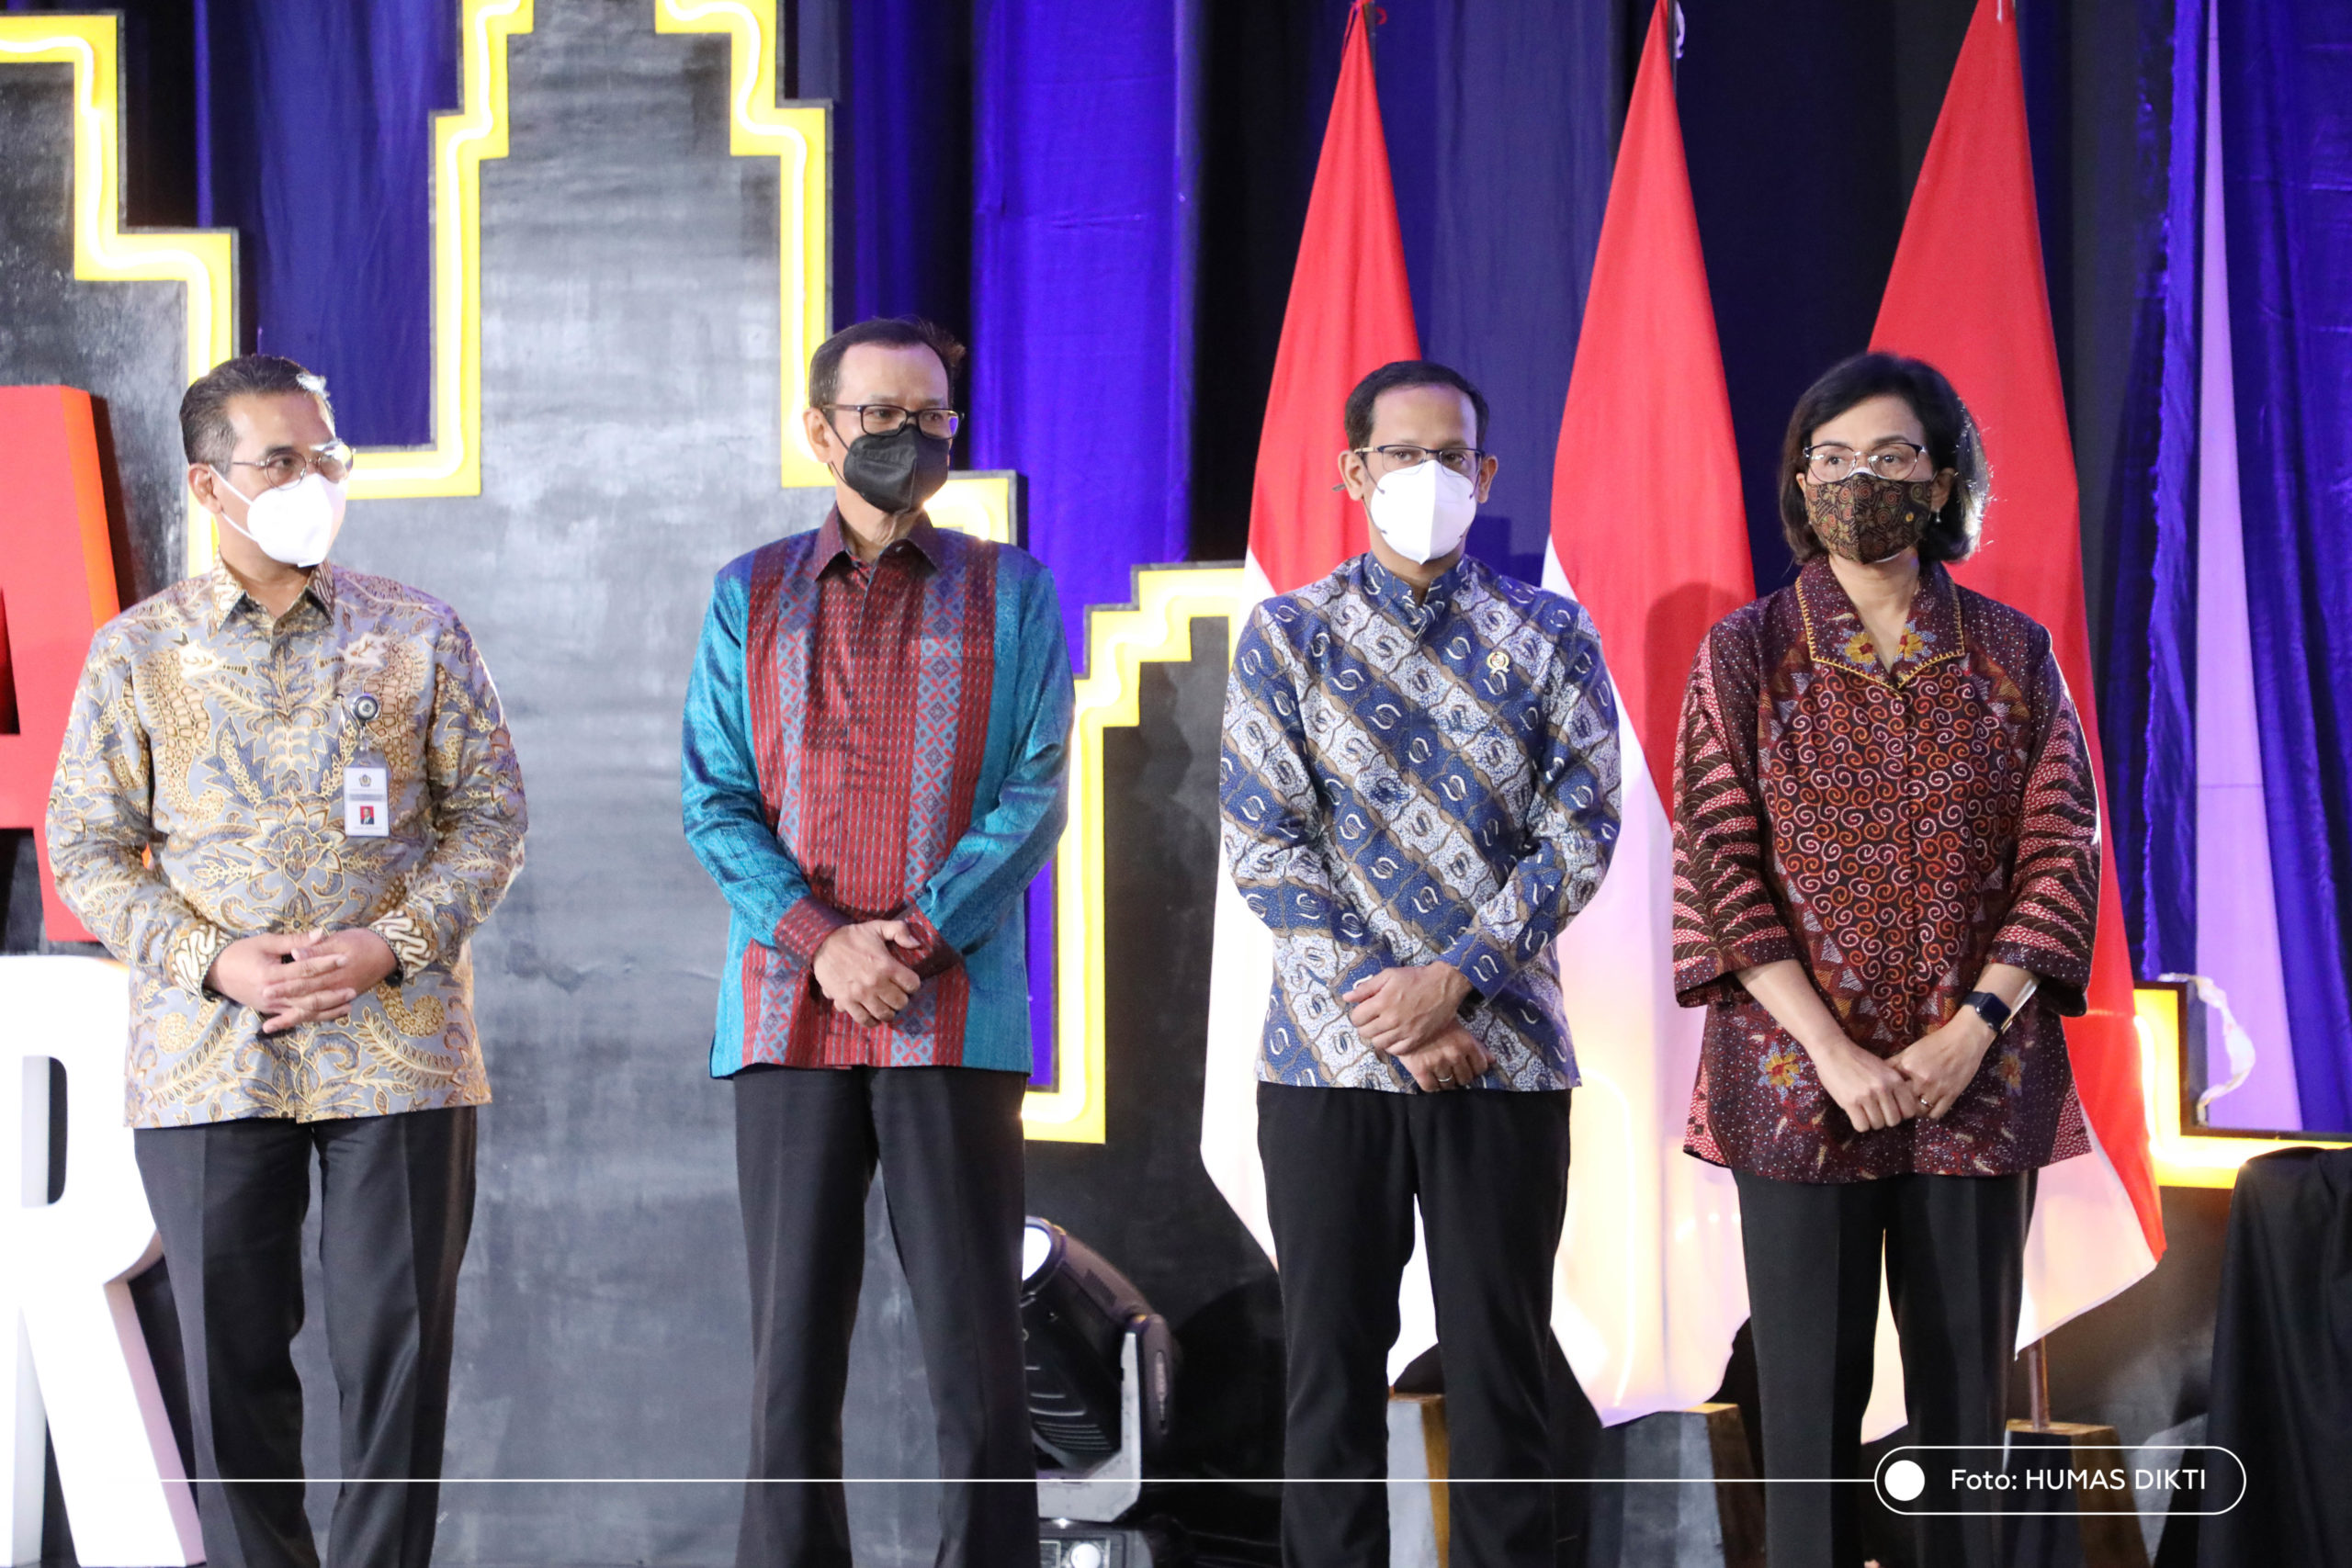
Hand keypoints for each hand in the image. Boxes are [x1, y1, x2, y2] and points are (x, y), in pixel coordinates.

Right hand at [207, 928, 395, 1033]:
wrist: (214, 972)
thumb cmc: (240, 952)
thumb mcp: (265, 942)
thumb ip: (294, 941)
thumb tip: (321, 933)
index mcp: (269, 975)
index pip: (303, 970)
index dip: (325, 963)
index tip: (344, 957)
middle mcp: (271, 994)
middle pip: (306, 996)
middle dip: (331, 992)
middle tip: (353, 987)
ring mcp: (270, 1006)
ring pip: (303, 1011)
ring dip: (326, 1009)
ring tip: (348, 1005)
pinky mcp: (269, 1011)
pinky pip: (294, 1017)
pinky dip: (313, 1017)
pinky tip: (330, 1014)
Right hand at [811, 920, 922, 1026]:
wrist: (823, 943)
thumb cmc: (852, 936)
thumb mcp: (878, 927)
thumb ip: (900, 930)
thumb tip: (916, 944)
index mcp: (887, 965)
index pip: (912, 984)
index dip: (913, 984)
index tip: (908, 983)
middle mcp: (876, 983)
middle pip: (901, 1002)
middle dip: (902, 999)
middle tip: (897, 995)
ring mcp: (861, 994)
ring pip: (885, 1014)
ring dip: (889, 1012)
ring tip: (887, 1007)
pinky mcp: (846, 1001)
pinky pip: (864, 1019)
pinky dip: (871, 1021)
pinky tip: (874, 1017)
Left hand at [1343, 964, 1471, 1054]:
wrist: (1444, 986)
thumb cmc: (1415, 978)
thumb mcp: (1388, 976)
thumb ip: (1366, 988)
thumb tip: (1347, 997)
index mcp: (1382, 1002)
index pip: (1356, 1018)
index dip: (1357, 1015)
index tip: (1364, 1012)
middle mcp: (1391, 1020)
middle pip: (1365, 1033)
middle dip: (1365, 1026)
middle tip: (1373, 1020)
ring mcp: (1404, 1031)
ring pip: (1378, 1044)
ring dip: (1377, 1036)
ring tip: (1383, 1028)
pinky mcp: (1416, 1039)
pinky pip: (1396, 1051)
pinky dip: (1391, 1045)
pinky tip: (1394, 1036)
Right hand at [1391, 1024, 1493, 1092]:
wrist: (1403, 1017)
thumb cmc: (1432, 1020)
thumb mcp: (1457, 1028)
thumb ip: (1477, 1046)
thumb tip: (1492, 1060)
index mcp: (1466, 1042)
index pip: (1481, 1067)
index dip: (1475, 1068)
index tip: (1468, 1066)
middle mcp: (1454, 1054)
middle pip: (1466, 1078)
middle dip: (1460, 1075)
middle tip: (1452, 1069)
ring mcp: (1438, 1063)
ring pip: (1449, 1085)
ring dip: (1446, 1081)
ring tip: (1440, 1072)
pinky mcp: (1421, 1070)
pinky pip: (1431, 1088)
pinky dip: (1432, 1086)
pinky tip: (1430, 1078)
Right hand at [1808, 1036, 1918, 1132]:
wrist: (1833, 1050)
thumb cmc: (1858, 1059)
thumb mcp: (1883, 1068)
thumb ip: (1893, 1085)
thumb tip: (1902, 1108)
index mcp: (1894, 1079)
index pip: (1909, 1110)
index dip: (1901, 1113)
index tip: (1892, 1110)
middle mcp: (1883, 1088)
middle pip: (1894, 1120)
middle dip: (1885, 1119)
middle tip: (1876, 1112)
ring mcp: (1866, 1096)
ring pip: (1878, 1124)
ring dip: (1871, 1121)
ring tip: (1864, 1111)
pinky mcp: (1850, 1102)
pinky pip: (1862, 1126)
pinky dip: (1859, 1124)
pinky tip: (1855, 1114)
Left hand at [1888, 1012, 1996, 1120]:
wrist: (1965, 1039)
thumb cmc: (1936, 1042)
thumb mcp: (1911, 1050)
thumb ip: (1896, 1063)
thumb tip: (1879, 1074)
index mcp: (1908, 1066)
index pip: (1890, 1086)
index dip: (1886, 1093)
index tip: (1886, 1096)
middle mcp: (1921, 1079)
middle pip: (1902, 1102)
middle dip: (1898, 1105)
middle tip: (1897, 1105)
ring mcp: (1937, 1089)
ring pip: (1918, 1111)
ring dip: (1914, 1111)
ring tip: (1912, 1107)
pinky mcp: (1951, 1095)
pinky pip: (1936, 1114)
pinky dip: (1929, 1114)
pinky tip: (1927, 1108)